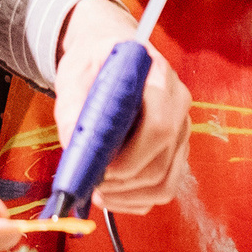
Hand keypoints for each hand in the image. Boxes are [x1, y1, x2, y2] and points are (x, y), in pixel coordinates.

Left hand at [51, 0, 191, 215]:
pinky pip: (162, 188)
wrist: (111, 50)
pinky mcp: (174, 151)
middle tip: (90, 183)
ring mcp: (180, 132)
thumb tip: (72, 145)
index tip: (99, 168)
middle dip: (122, 183)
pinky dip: (135, 200)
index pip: (158, 128)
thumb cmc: (96, 58)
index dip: (129, 157)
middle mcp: (178, 107)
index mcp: (160, 80)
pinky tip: (110, 193)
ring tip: (97, 192)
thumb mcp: (76, 71)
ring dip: (128, 197)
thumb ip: (73, 105)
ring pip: (164, 183)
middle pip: (160, 163)